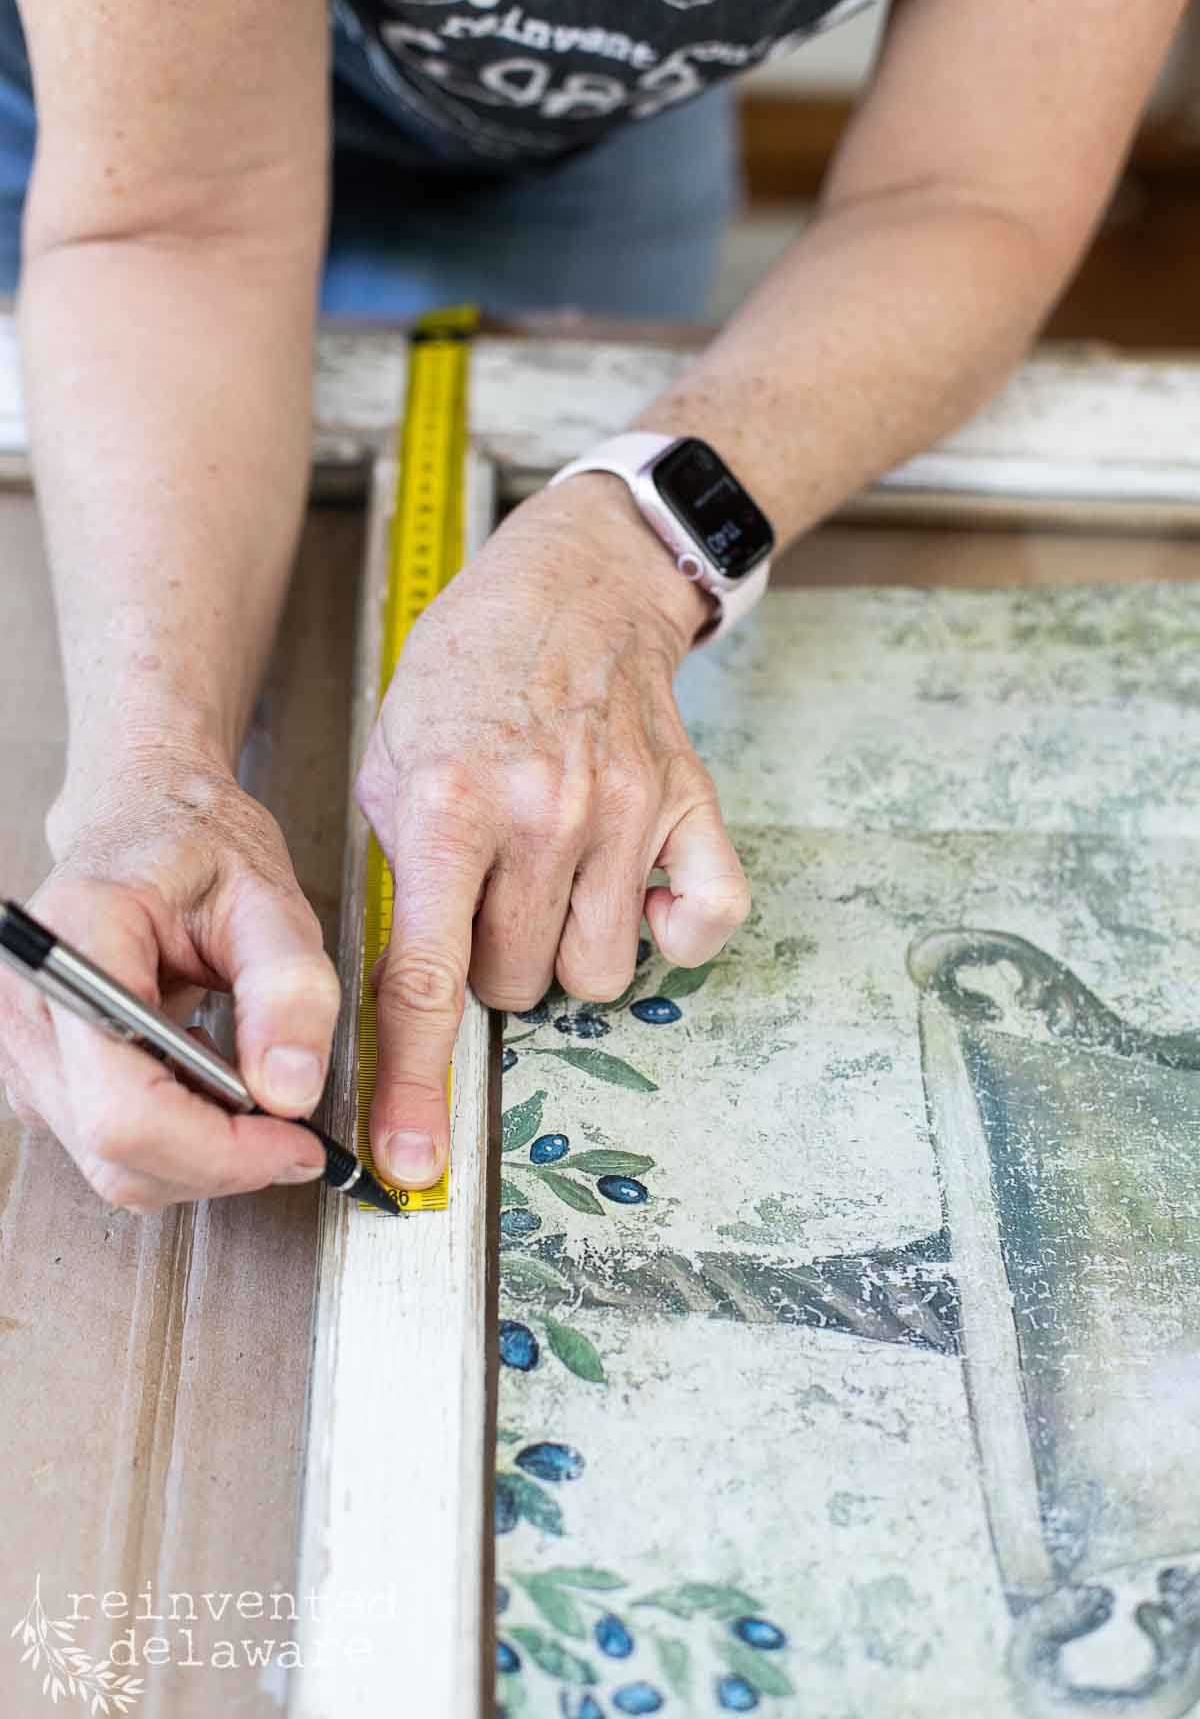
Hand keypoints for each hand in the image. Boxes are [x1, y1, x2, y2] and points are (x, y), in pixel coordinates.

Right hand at [0, 756, 340, 1213]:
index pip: (124, 1107)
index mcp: (79, 944)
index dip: (217, 1149)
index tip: (295, 1141)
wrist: (146, 818)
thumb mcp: (269, 896)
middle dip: (220, 1160)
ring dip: (201, 1151)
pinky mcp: (40, 1073)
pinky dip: (177, 1135)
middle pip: (115, 1151)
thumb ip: (289, 986)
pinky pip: (109, 1144)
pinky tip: (207, 1073)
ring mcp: (24, 1046)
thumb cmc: (198, 844)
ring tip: (247, 1077)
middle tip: (294, 1127)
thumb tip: (291, 1091)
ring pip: (112, 1164)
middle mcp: (30, 1005)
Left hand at [355, 475, 751, 1190]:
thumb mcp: (390, 761)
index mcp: (447, 809)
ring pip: (600, 975)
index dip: (414, 1084)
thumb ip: (399, 879)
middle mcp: (541, 818)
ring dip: (570, 948)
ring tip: (555, 875)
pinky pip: (707, 926)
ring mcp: (628, 813)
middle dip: (496, 960)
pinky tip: (635, 885)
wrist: (573, 587)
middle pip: (519, 988)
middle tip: (493, 888)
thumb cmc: (469, 674)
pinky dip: (674, 929)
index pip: (424, 981)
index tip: (417, 1163)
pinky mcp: (693, 806)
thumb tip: (410, 995)